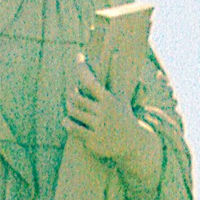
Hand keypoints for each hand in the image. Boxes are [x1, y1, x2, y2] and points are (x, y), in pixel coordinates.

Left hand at [66, 60, 163, 199]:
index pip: (91, 80)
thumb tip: (122, 58)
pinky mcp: (93, 140)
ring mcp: (98, 126)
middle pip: (76, 97)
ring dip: (69, 108)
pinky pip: (73, 128)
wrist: (133, 144)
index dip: (82, 67)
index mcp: (109, 99)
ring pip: (73, 112)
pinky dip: (67, 123)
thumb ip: (118, 80)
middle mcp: (104, 112)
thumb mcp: (122, 98)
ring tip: (71, 106)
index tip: (79, 55)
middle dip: (72, 94)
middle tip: (72, 93)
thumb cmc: (123, 117)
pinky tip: (67, 121)